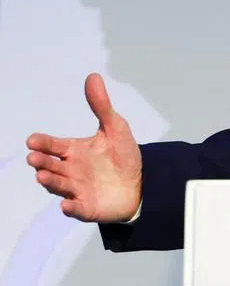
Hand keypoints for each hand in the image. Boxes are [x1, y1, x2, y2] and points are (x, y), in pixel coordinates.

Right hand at [26, 73, 142, 222]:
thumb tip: (93, 77)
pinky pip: (76, 208)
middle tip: (34, 157)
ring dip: (50, 182)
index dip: (42, 143)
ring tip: (42, 176)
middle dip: (41, 162)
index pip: (53, 146)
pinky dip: (70, 207)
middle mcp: (71, 170)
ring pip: (59, 186)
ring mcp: (77, 189)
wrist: (142, 183)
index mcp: (74, 151)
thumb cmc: (123, 155)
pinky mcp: (87, 207)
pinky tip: (67, 205)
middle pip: (51, 166)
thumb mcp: (115, 127)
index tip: (32, 140)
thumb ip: (102, 105)